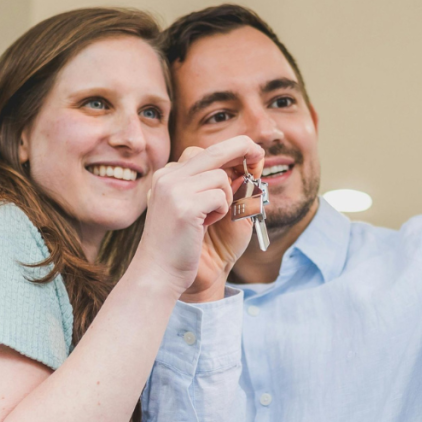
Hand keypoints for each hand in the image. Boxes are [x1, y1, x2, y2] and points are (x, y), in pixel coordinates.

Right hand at [133, 135, 264, 296]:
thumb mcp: (202, 210)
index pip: (204, 152)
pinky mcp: (183, 205)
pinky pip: (220, 196)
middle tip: (259, 154)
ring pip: (220, 176)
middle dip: (243, 147)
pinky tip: (204, 227)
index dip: (231, 152)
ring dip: (226, 199)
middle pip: (214, 151)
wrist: (162, 274)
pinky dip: (222, 211)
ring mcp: (173, 189)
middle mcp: (168, 176)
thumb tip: (248, 166)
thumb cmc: (183, 246)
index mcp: (168, 176)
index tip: (251, 155)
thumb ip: (218, 187)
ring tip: (210, 219)